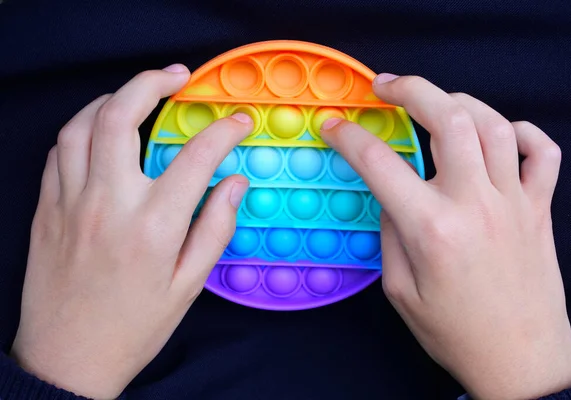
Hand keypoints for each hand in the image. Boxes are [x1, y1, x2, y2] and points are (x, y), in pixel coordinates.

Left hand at [11, 64, 252, 398]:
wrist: (68, 359)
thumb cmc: (134, 327)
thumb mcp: (189, 285)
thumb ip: (215, 227)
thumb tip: (235, 182)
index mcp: (153, 225)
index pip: (195, 157)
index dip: (222, 131)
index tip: (236, 122)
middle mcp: (108, 203)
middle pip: (121, 116)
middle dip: (152, 82)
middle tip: (176, 76)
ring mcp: (70, 202)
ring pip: (82, 125)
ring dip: (112, 98)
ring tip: (136, 95)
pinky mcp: (46, 209)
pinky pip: (58, 151)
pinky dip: (81, 128)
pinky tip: (99, 131)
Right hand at [321, 75, 570, 398]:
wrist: (520, 362)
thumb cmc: (456, 334)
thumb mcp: (400, 292)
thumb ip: (391, 234)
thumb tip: (390, 195)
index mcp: (432, 228)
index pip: (380, 164)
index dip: (349, 137)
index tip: (334, 125)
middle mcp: (475, 204)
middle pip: (449, 120)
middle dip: (413, 89)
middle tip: (387, 85)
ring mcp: (514, 202)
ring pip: (494, 125)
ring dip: (460, 102)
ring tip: (435, 104)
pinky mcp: (540, 210)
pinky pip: (543, 152)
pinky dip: (522, 131)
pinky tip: (499, 133)